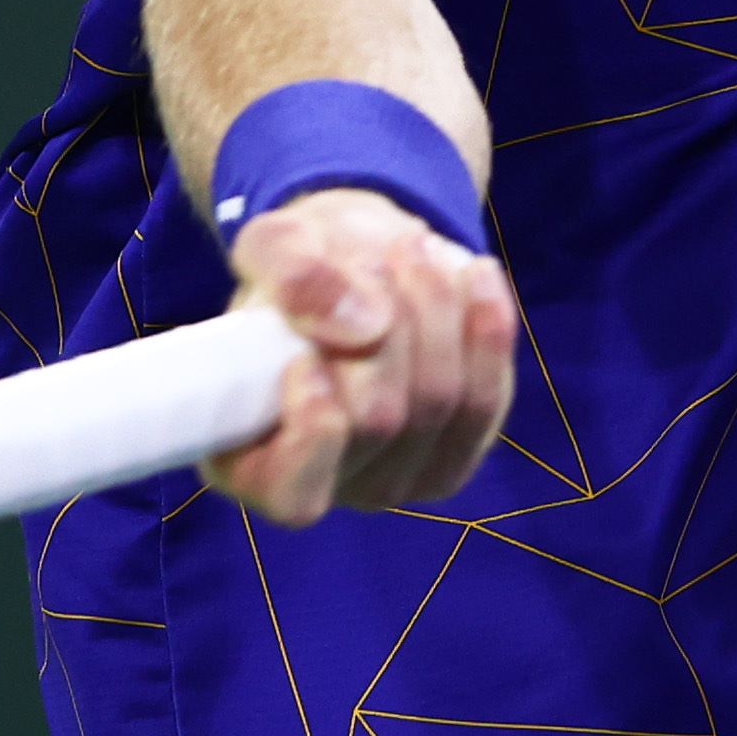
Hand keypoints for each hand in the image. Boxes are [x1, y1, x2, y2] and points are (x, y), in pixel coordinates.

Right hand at [203, 188, 517, 524]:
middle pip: (379, 419)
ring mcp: (396, 476)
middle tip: (372, 259)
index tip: (308, 355)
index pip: (293, 492)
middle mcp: (327, 484)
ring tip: (412, 251)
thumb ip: (294, 277)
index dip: (313, 428)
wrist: (360, 259)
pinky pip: (485, 399)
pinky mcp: (457, 452)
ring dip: (433, 312)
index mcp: (251, 460)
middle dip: (385, 325)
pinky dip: (485, 329)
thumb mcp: (277, 243)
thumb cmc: (302, 265)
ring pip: (438, 402)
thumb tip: (360, 328)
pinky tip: (475, 275)